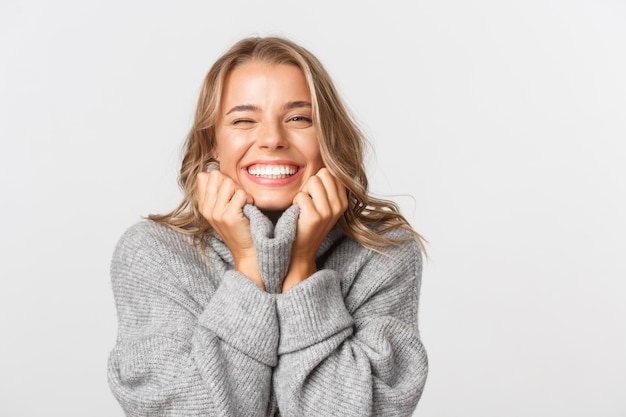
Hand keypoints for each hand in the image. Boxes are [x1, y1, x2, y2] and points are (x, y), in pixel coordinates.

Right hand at [197, 171, 263, 289]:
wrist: (247, 251)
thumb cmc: (240, 228)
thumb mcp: (223, 209)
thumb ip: (217, 192)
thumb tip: (214, 170)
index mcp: (203, 205)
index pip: (204, 176)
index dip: (221, 179)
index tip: (230, 192)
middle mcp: (206, 208)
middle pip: (217, 175)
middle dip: (232, 182)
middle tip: (239, 198)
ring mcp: (216, 213)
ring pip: (229, 182)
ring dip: (241, 191)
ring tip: (244, 204)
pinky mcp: (228, 216)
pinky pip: (241, 194)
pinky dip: (249, 199)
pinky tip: (248, 209)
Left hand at [282, 168, 347, 291]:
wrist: (299, 251)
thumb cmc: (306, 223)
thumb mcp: (322, 205)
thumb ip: (326, 187)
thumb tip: (324, 163)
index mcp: (343, 201)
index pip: (331, 173)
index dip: (317, 181)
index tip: (314, 198)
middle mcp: (339, 206)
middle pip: (323, 174)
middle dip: (310, 184)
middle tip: (307, 203)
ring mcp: (329, 212)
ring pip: (313, 181)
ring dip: (302, 193)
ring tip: (303, 208)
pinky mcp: (315, 217)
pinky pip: (301, 195)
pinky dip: (295, 203)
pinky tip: (298, 215)